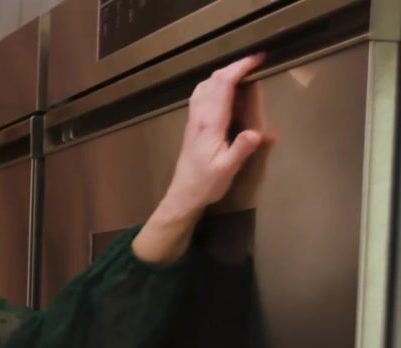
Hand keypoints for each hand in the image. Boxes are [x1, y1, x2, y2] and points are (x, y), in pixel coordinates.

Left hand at [159, 53, 268, 220]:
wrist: (182, 196)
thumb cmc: (205, 184)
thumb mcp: (227, 170)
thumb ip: (241, 150)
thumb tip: (257, 133)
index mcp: (210, 123)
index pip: (223, 86)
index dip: (240, 68)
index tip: (258, 59)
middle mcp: (199, 117)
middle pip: (213, 81)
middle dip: (234, 66)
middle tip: (256, 62)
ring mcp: (193, 120)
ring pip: (204, 87)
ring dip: (222, 74)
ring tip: (242, 73)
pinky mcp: (192, 126)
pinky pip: (201, 97)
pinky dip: (214, 85)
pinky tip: (223, 91)